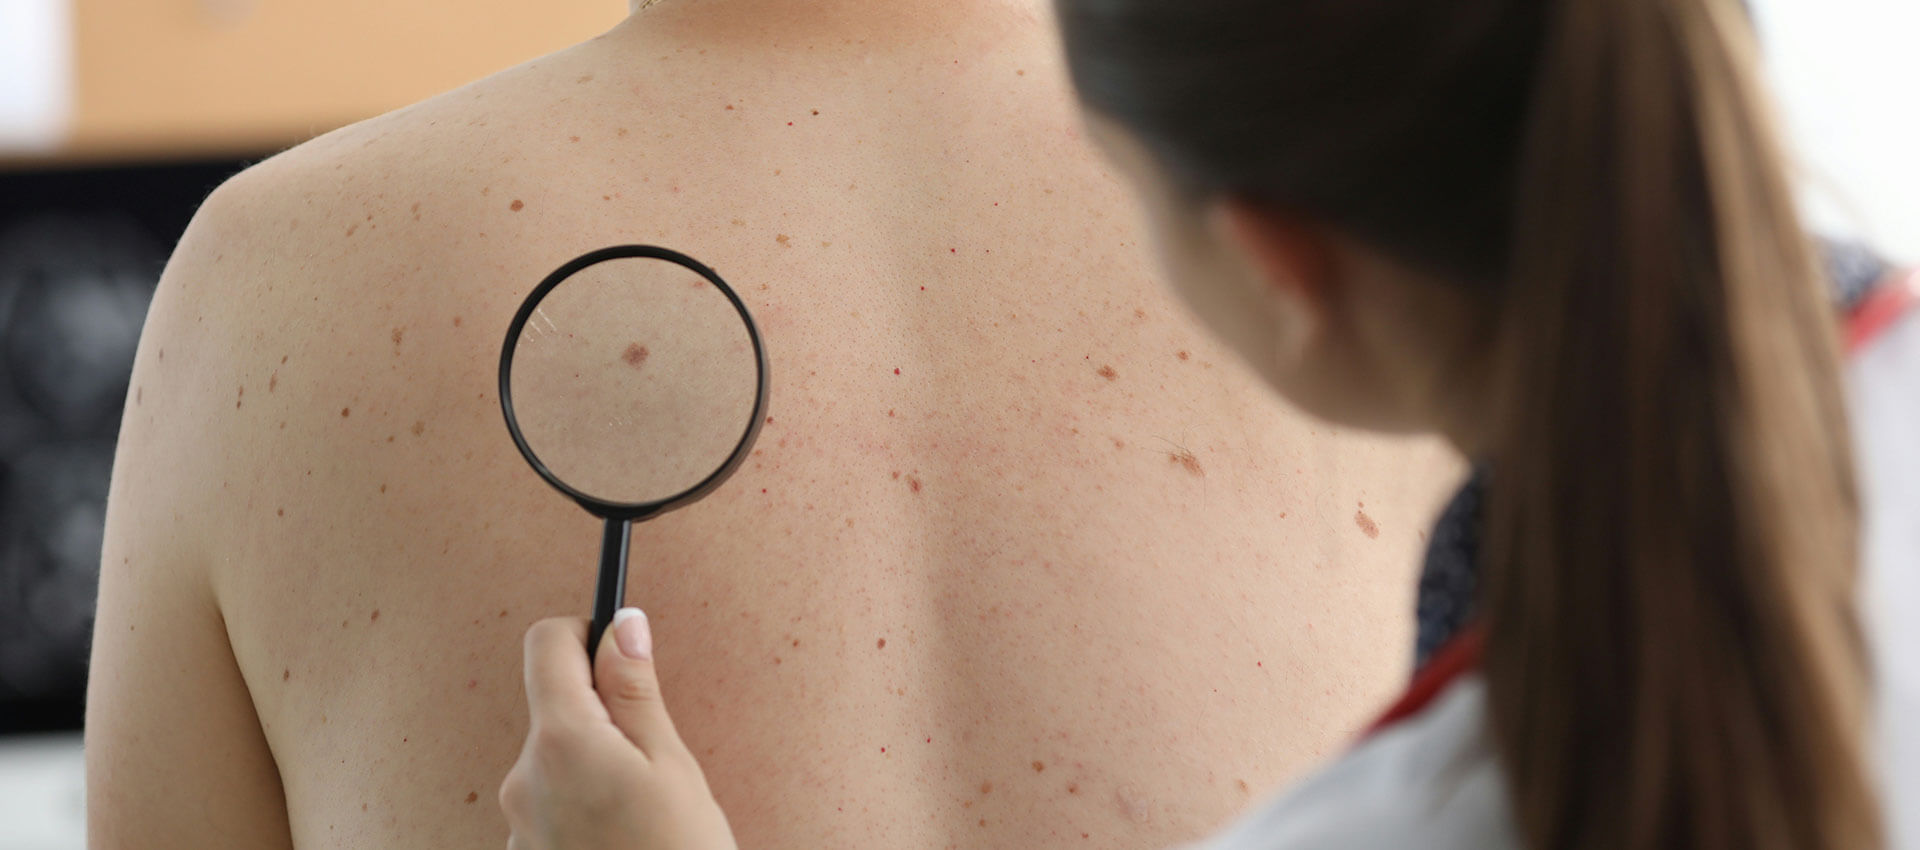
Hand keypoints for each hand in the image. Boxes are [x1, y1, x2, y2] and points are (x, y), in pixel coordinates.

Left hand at [502, 609, 737, 849]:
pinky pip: (552, 808)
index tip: (619, 651)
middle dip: (602, 717)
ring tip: (643, 814)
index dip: (585, 634)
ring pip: (556, 763)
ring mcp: (517, 825)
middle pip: (554, 709)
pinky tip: (622, 839)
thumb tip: (622, 626)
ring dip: (595, 769)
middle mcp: (523, 779)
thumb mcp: (672, 765)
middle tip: (654, 759)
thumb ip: (636, 691)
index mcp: (562, 742)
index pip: (547, 644)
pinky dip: (584, 810)